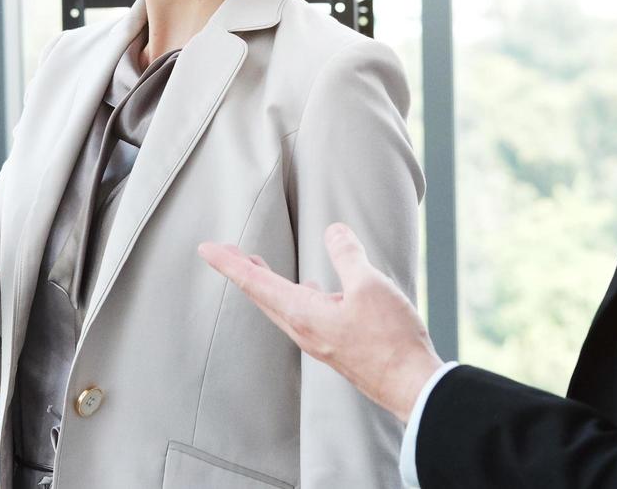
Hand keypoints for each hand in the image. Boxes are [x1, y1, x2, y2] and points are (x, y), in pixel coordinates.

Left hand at [199, 222, 443, 420]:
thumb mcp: (370, 286)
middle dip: (241, 270)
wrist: (411, 385)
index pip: (255, 282)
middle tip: (222, 251)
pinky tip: (311, 288)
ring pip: (280, 306)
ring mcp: (318, 340)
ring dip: (264, 283)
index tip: (205, 248)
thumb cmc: (390, 339)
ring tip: (254, 265)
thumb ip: (348, 255)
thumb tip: (334, 231)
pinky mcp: (334, 346)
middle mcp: (303, 330)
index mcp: (303, 313)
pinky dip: (293, 295)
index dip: (229, 262)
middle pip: (261, 295)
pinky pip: (302, 314)